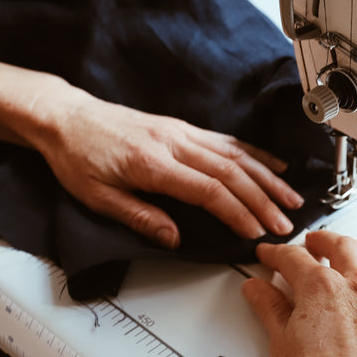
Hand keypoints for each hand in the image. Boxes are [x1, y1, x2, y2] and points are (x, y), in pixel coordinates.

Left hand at [30, 85, 303, 248]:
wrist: (65, 118)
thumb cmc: (77, 156)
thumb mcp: (97, 197)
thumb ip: (138, 217)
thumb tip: (173, 238)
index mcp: (152, 163)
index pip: (208, 190)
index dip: (237, 213)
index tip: (255, 232)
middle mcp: (172, 142)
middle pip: (231, 172)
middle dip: (263, 201)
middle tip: (283, 224)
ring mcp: (180, 132)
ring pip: (235, 154)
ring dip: (267, 178)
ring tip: (290, 198)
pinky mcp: (182, 128)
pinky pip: (226, 140)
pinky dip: (254, 153)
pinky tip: (272, 165)